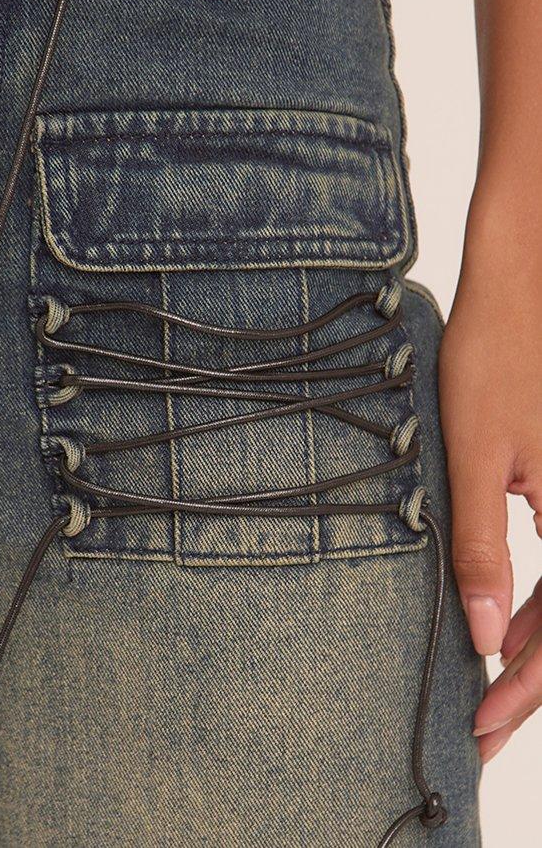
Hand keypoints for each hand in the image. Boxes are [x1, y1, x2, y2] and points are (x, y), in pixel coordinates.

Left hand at [438, 196, 541, 763]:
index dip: (524, 688)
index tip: (479, 726)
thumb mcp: (474, 452)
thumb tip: (486, 633)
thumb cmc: (492, 353)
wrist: (520, 281)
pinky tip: (510, 619)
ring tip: (491, 686)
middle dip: (531, 680)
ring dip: (539, 645)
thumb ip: (480, 543)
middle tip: (481, 726)